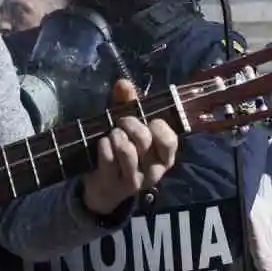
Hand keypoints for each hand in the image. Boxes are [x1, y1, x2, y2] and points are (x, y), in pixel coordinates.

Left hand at [81, 80, 178, 215]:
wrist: (103, 187)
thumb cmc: (122, 151)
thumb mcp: (128, 126)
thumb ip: (128, 103)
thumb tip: (124, 83)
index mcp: (164, 158)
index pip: (169, 140)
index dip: (155, 125)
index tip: (145, 120)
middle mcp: (154, 172)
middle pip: (144, 139)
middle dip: (129, 123)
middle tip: (120, 123)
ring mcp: (134, 181)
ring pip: (126, 149)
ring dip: (115, 135)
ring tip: (112, 136)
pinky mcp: (114, 185)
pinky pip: (108, 156)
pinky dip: (103, 145)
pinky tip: (102, 145)